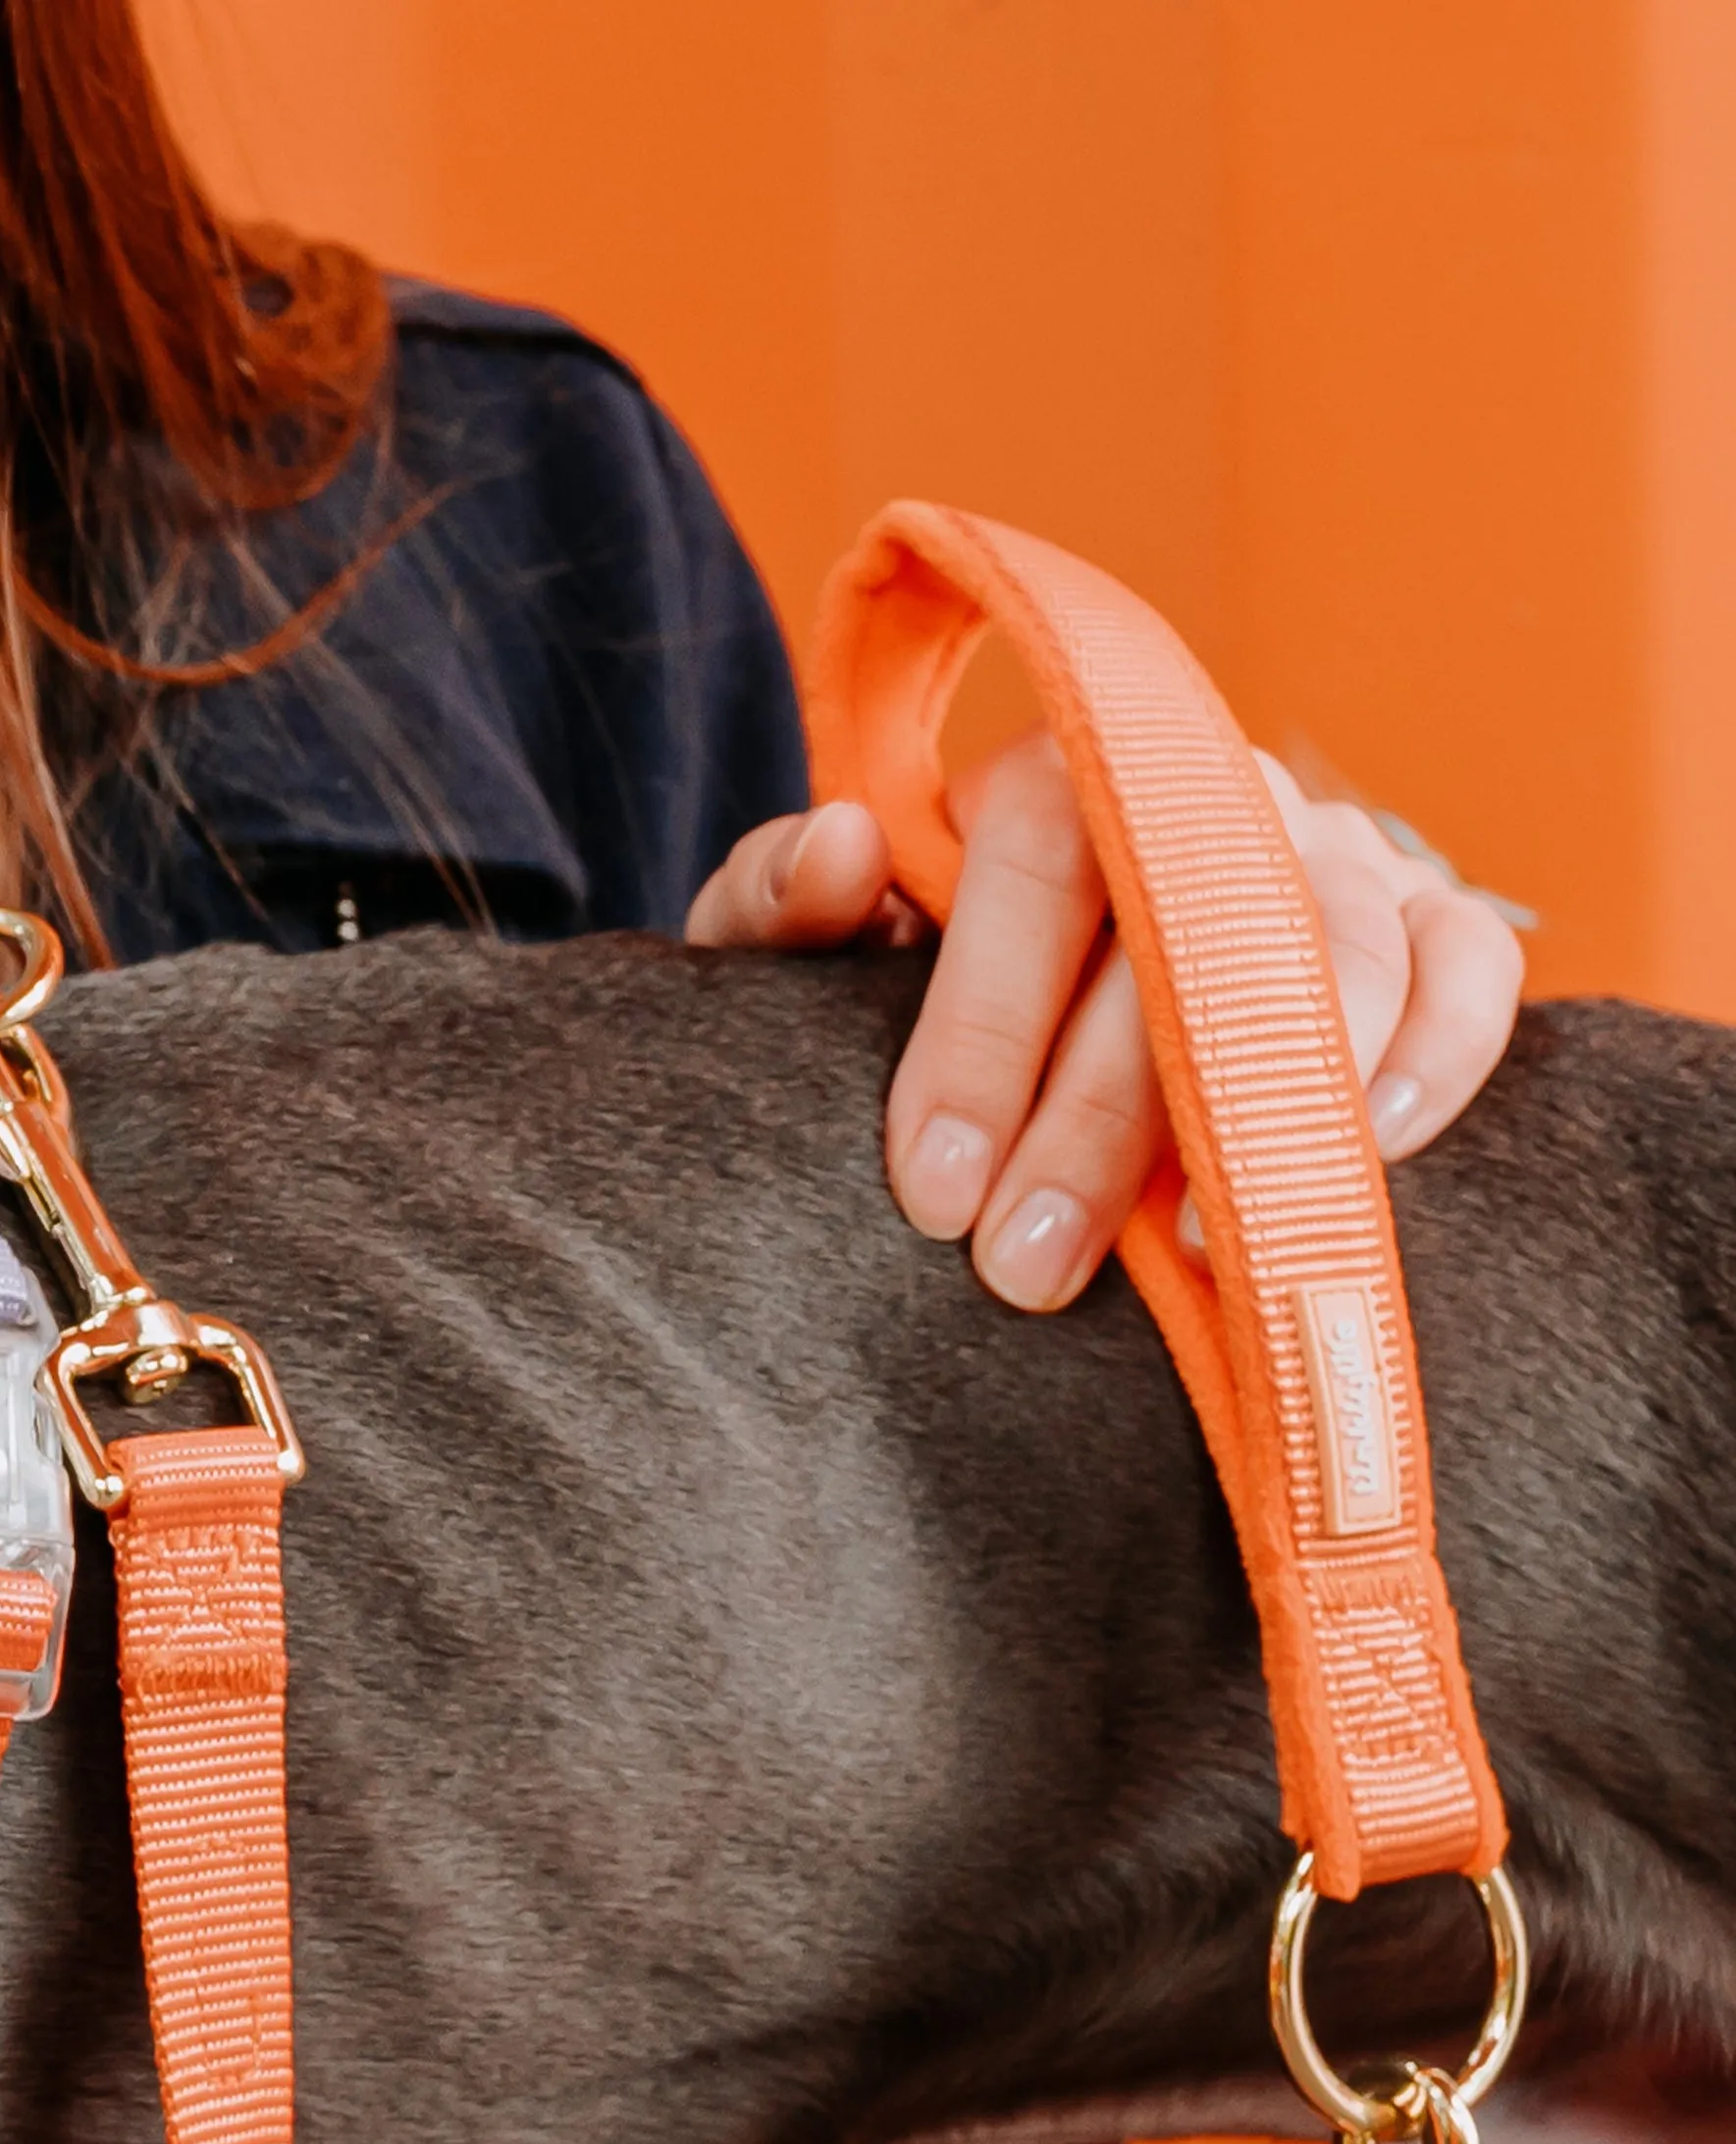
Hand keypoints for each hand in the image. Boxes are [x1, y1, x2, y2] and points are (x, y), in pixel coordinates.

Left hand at [684, 736, 1525, 1309]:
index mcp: (1053, 773)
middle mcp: (1206, 790)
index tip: (933, 1188)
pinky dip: (1439, 1048)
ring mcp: (1325, 852)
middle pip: (1190, 920)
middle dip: (1104, 1115)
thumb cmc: (884, 983)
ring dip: (1275, 1094)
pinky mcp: (1417, 929)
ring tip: (1198, 1246)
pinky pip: (1466, 964)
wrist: (997, 1033)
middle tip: (1025, 1268)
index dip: (985, 1027)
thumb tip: (839, 851)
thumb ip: (780, 905)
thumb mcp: (795, 954)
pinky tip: (1365, 1152)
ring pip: (1341, 935)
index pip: (1036, 856)